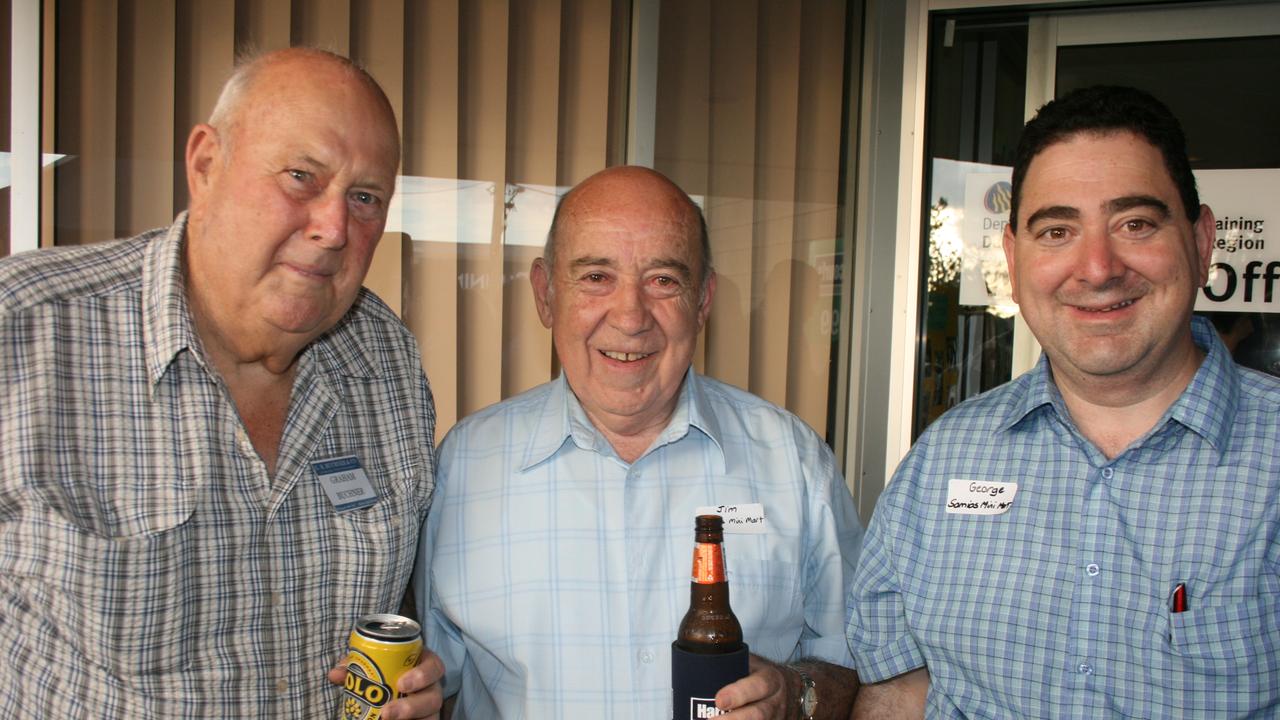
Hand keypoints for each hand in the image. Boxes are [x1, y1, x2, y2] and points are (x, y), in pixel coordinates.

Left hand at [329, 648, 445, 719]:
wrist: (383, 695)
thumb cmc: (381, 674)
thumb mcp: (371, 667)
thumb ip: (356, 667)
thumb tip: (336, 673)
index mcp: (422, 667)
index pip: (434, 667)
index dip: (423, 674)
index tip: (401, 684)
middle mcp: (430, 689)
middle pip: (434, 697)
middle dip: (412, 706)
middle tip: (387, 712)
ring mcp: (428, 709)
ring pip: (431, 717)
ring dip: (409, 718)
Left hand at [713, 654, 797, 719]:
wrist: (793, 691)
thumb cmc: (763, 675)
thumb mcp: (754, 663)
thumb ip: (732, 662)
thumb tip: (701, 658)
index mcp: (771, 679)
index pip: (758, 686)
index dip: (739, 694)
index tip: (719, 700)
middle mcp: (775, 702)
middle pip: (758, 714)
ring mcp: (776, 718)